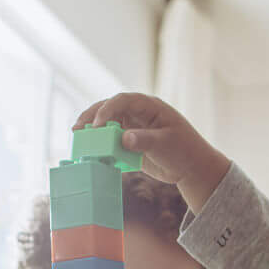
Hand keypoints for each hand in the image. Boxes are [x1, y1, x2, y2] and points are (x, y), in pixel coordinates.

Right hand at [72, 92, 231, 204]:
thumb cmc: (184, 150)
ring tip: (78, 139)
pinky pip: (110, 141)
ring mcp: (132, 127)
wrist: (191, 168)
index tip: (97, 125)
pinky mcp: (128, 143)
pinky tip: (90, 153)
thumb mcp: (166, 144)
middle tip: (77, 129)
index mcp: (149, 106)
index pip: (123, 101)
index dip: (107, 110)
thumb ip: (144, 140)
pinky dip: (99, 146)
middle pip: (109, 109)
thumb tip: (123, 138)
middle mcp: (137, 114)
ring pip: (106, 124)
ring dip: (92, 131)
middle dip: (92, 116)